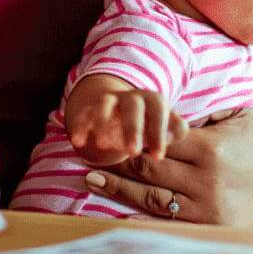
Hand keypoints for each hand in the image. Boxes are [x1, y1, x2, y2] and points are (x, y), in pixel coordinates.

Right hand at [66, 76, 188, 163]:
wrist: (120, 111)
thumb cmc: (150, 127)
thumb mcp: (165, 129)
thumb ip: (175, 132)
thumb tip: (175, 135)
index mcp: (154, 101)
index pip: (159, 112)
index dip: (159, 133)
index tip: (158, 156)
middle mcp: (132, 97)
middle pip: (133, 106)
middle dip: (133, 128)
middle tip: (133, 152)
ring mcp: (109, 100)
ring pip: (106, 104)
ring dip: (104, 122)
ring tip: (104, 145)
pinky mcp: (90, 107)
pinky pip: (84, 113)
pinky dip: (80, 126)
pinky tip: (77, 142)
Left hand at [82, 108, 252, 226]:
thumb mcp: (240, 113)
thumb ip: (206, 107)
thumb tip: (165, 103)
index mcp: (211, 148)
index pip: (160, 141)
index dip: (131, 135)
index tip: (107, 128)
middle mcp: (206, 180)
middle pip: (149, 169)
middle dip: (117, 159)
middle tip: (89, 150)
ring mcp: (206, 207)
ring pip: (151, 197)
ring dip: (118, 188)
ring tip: (91, 177)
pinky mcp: (207, 226)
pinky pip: (166, 222)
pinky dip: (138, 217)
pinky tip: (113, 212)